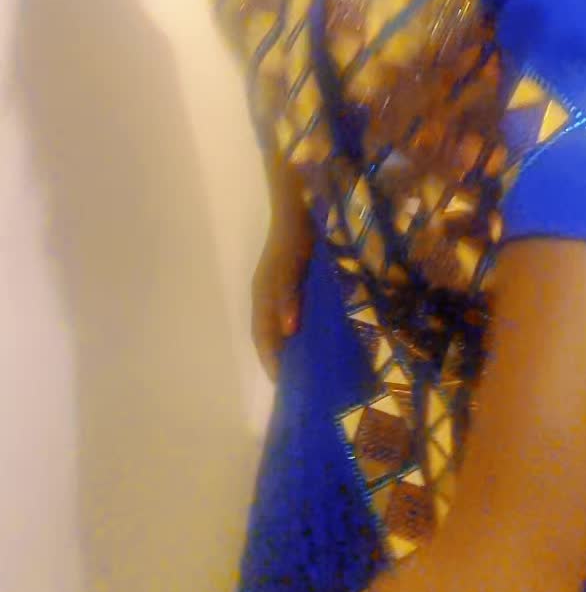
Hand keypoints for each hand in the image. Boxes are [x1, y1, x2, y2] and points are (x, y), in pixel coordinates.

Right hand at [251, 233, 307, 381]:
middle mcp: (267, 295)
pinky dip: (299, 327)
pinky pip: (291, 311)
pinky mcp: (292, 279)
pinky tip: (316, 332)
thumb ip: (288, 296)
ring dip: (290, 344)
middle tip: (301, 381)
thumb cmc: (294, 238)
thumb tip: (288, 331)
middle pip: (269, 334)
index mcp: (263, 296)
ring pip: (279, 324)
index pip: (262, 337)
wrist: (299, 206)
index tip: (285, 385)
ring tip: (310, 363)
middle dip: (280, 357)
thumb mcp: (290, 267)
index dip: (271, 361)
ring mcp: (278, 287)